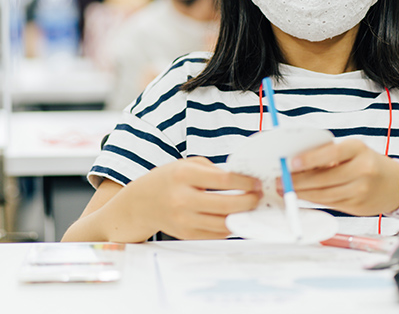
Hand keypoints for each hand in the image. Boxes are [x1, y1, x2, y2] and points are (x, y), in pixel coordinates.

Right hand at [128, 157, 261, 239]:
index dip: (245, 182)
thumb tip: (242, 179)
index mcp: (184, 176)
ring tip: (249, 207)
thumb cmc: (167, 180)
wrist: (141, 203)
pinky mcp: (186, 234)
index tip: (255, 182)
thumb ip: (213, 170)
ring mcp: (184, 219)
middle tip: (257, 196)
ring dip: (242, 216)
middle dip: (248, 201)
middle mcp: (182, 199)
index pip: (223, 180)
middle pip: (226, 205)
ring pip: (223, 223)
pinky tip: (234, 217)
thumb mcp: (187, 164)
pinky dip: (229, 226)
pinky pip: (216, 234)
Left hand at [283, 139, 398, 216]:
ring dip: (302, 193)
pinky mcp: (358, 207)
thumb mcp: (353, 151)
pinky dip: (314, 200)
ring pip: (324, 194)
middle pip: (324, 178)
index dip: (309, 159)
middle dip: (298, 181)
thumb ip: (329, 155)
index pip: (331, 153)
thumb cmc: (369, 163)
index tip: (291, 163)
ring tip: (286, 190)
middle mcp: (363, 170)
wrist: (397, 185)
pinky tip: (303, 196)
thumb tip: (297, 161)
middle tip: (280, 180)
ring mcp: (361, 191)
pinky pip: (330, 204)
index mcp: (359, 149)